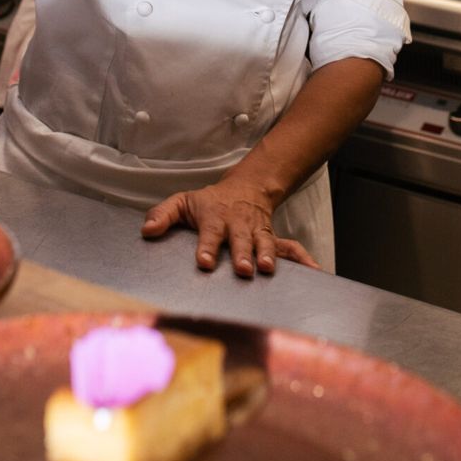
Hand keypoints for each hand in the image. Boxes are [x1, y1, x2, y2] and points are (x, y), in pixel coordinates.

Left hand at [141, 183, 319, 277]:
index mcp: (215, 219)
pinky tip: (314, 270)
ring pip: (264, 243)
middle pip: (240, 240)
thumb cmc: (209, 202)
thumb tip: (146, 230)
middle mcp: (238, 226)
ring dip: (266, 255)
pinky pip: (290, 248)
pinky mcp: (272, 239)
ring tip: (266, 270)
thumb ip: (163, 215)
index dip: (207, 248)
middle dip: (242, 254)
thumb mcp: (182, 202)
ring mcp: (257, 232)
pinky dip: (303, 258)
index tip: (205, 263)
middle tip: (242, 270)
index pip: (209, 234)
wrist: (245, 189)